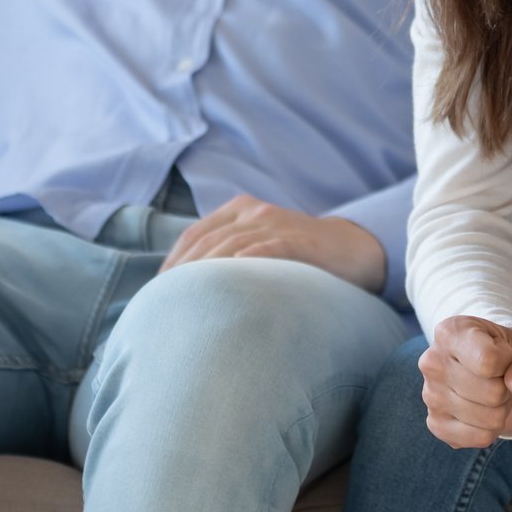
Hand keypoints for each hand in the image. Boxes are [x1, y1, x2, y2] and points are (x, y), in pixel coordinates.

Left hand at [158, 194, 387, 292]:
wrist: (353, 248)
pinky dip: (245, 263)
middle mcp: (253, 211)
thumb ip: (230, 254)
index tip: (158, 290)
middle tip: (165, 303)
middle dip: (182, 272)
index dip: (172, 262)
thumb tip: (189, 289)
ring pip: (229, 245)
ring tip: (188, 300)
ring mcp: (276, 223)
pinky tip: (229, 282)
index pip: (194, 234)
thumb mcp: (260, 245)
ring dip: (205, 273)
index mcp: (239, 209)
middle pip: (206, 240)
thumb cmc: (299, 256)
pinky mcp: (297, 239)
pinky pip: (266, 249)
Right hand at [419, 316, 511, 447]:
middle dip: (507, 389)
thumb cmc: (510, 353)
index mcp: (450, 332)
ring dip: (501, 410)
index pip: (489, 361)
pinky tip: (482, 411)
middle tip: (499, 377)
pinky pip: (480, 438)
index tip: (503, 354)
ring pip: (489, 418)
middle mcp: (432, 362)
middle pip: (492, 393)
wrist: (493, 369)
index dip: (508, 361)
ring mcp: (430, 395)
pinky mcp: (436, 424)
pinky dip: (492, 429)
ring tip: (491, 392)